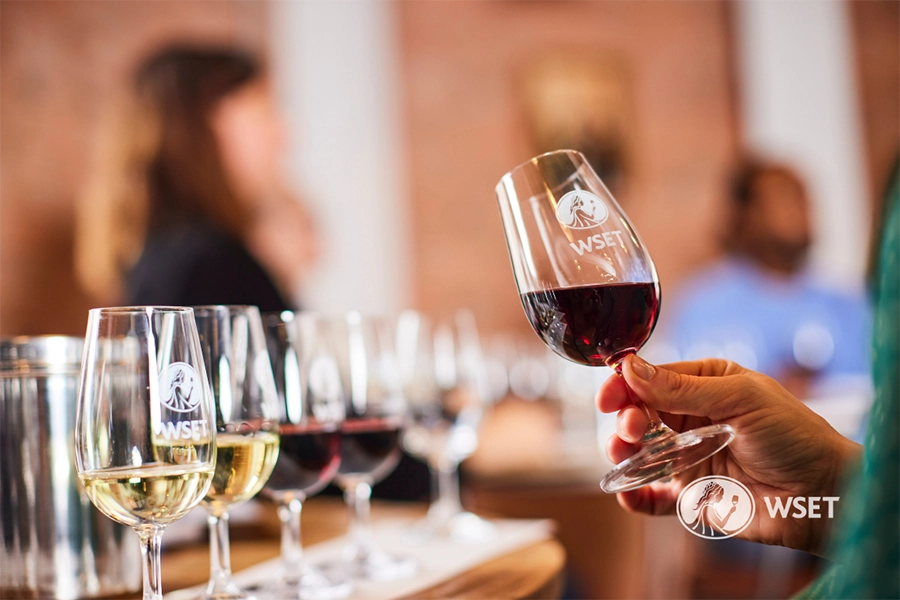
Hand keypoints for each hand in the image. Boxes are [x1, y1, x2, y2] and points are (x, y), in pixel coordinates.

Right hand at [597, 355, 860, 554]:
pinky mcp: (691, 495)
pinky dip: (635, 496)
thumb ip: (682, 388)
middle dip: (626, 420)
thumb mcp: (740, 398)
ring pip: (639, 453)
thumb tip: (630, 368)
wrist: (824, 495)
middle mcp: (692, 418)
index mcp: (705, 384)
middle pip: (639, 414)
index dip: (625, 386)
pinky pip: (652, 495)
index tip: (609, 397)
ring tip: (625, 456)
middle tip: (632, 429)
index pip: (651, 379)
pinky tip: (627, 494)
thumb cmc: (795, 436)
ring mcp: (689, 457)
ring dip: (623, 453)